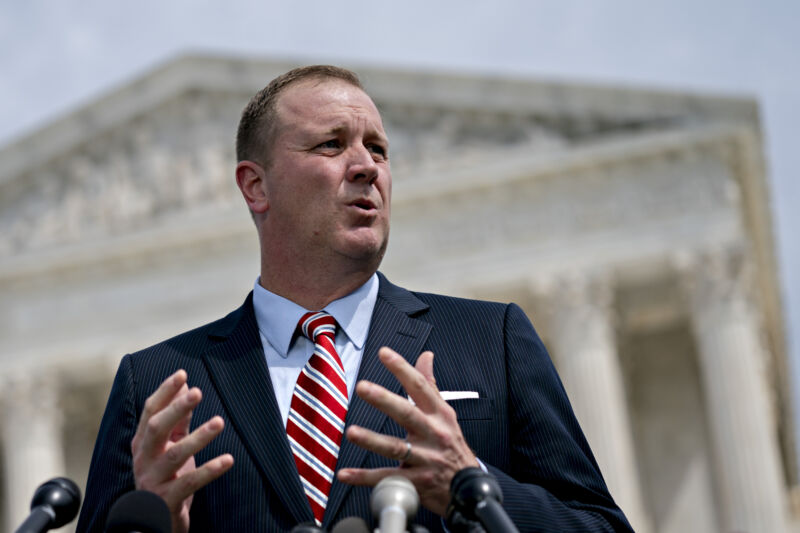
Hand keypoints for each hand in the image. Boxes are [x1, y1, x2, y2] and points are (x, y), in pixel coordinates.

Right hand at [131, 370, 233, 532]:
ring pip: (175, 455)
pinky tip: (228, 460)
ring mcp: (153, 479)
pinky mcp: (167, 499)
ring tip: (219, 422)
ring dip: (198, 437)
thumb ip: (178, 420)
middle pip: (157, 428)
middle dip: (177, 408)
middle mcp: (144, 458)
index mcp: (144, 442)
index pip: (151, 411)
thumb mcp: (171, 446)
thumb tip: (187, 386)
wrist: (152, 521)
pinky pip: (190, 483)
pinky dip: (210, 470)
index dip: (165, 392)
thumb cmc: (165, 476)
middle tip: (198, 392)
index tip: (183, 374)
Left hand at [337, 347, 478, 515]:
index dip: (402, 369)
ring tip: (351, 432)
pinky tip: (344, 474)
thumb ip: (429, 384)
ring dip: (372, 440)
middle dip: (384, 400)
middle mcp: (433, 434)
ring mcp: (425, 459)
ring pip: (396, 448)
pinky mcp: (416, 482)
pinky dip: (365, 477)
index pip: (420, 386)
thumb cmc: (450, 444)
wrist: (468, 486)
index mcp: (438, 414)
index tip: (384, 353)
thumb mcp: (445, 413)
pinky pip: (387, 478)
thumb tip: (426, 355)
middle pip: (407, 414)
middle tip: (362, 387)